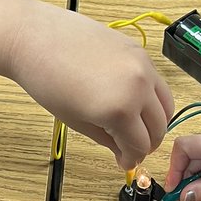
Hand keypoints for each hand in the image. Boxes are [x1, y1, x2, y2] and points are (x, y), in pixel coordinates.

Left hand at [10, 4, 173, 169]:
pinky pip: (157, 82)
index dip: (132, 158)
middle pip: (159, 127)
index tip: (125, 161)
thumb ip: (108, 140)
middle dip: (146, 143)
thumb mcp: (77, 122)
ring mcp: (142, 65)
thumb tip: (124, 153)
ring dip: (154, 121)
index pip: (140, 145)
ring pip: (165, 105)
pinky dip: (150, 97)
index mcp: (120, 109)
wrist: (35, 38)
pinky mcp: (139, 50)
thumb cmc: (47, 80)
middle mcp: (139, 86)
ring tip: (134, 126)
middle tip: (130, 148)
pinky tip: (131, 102)